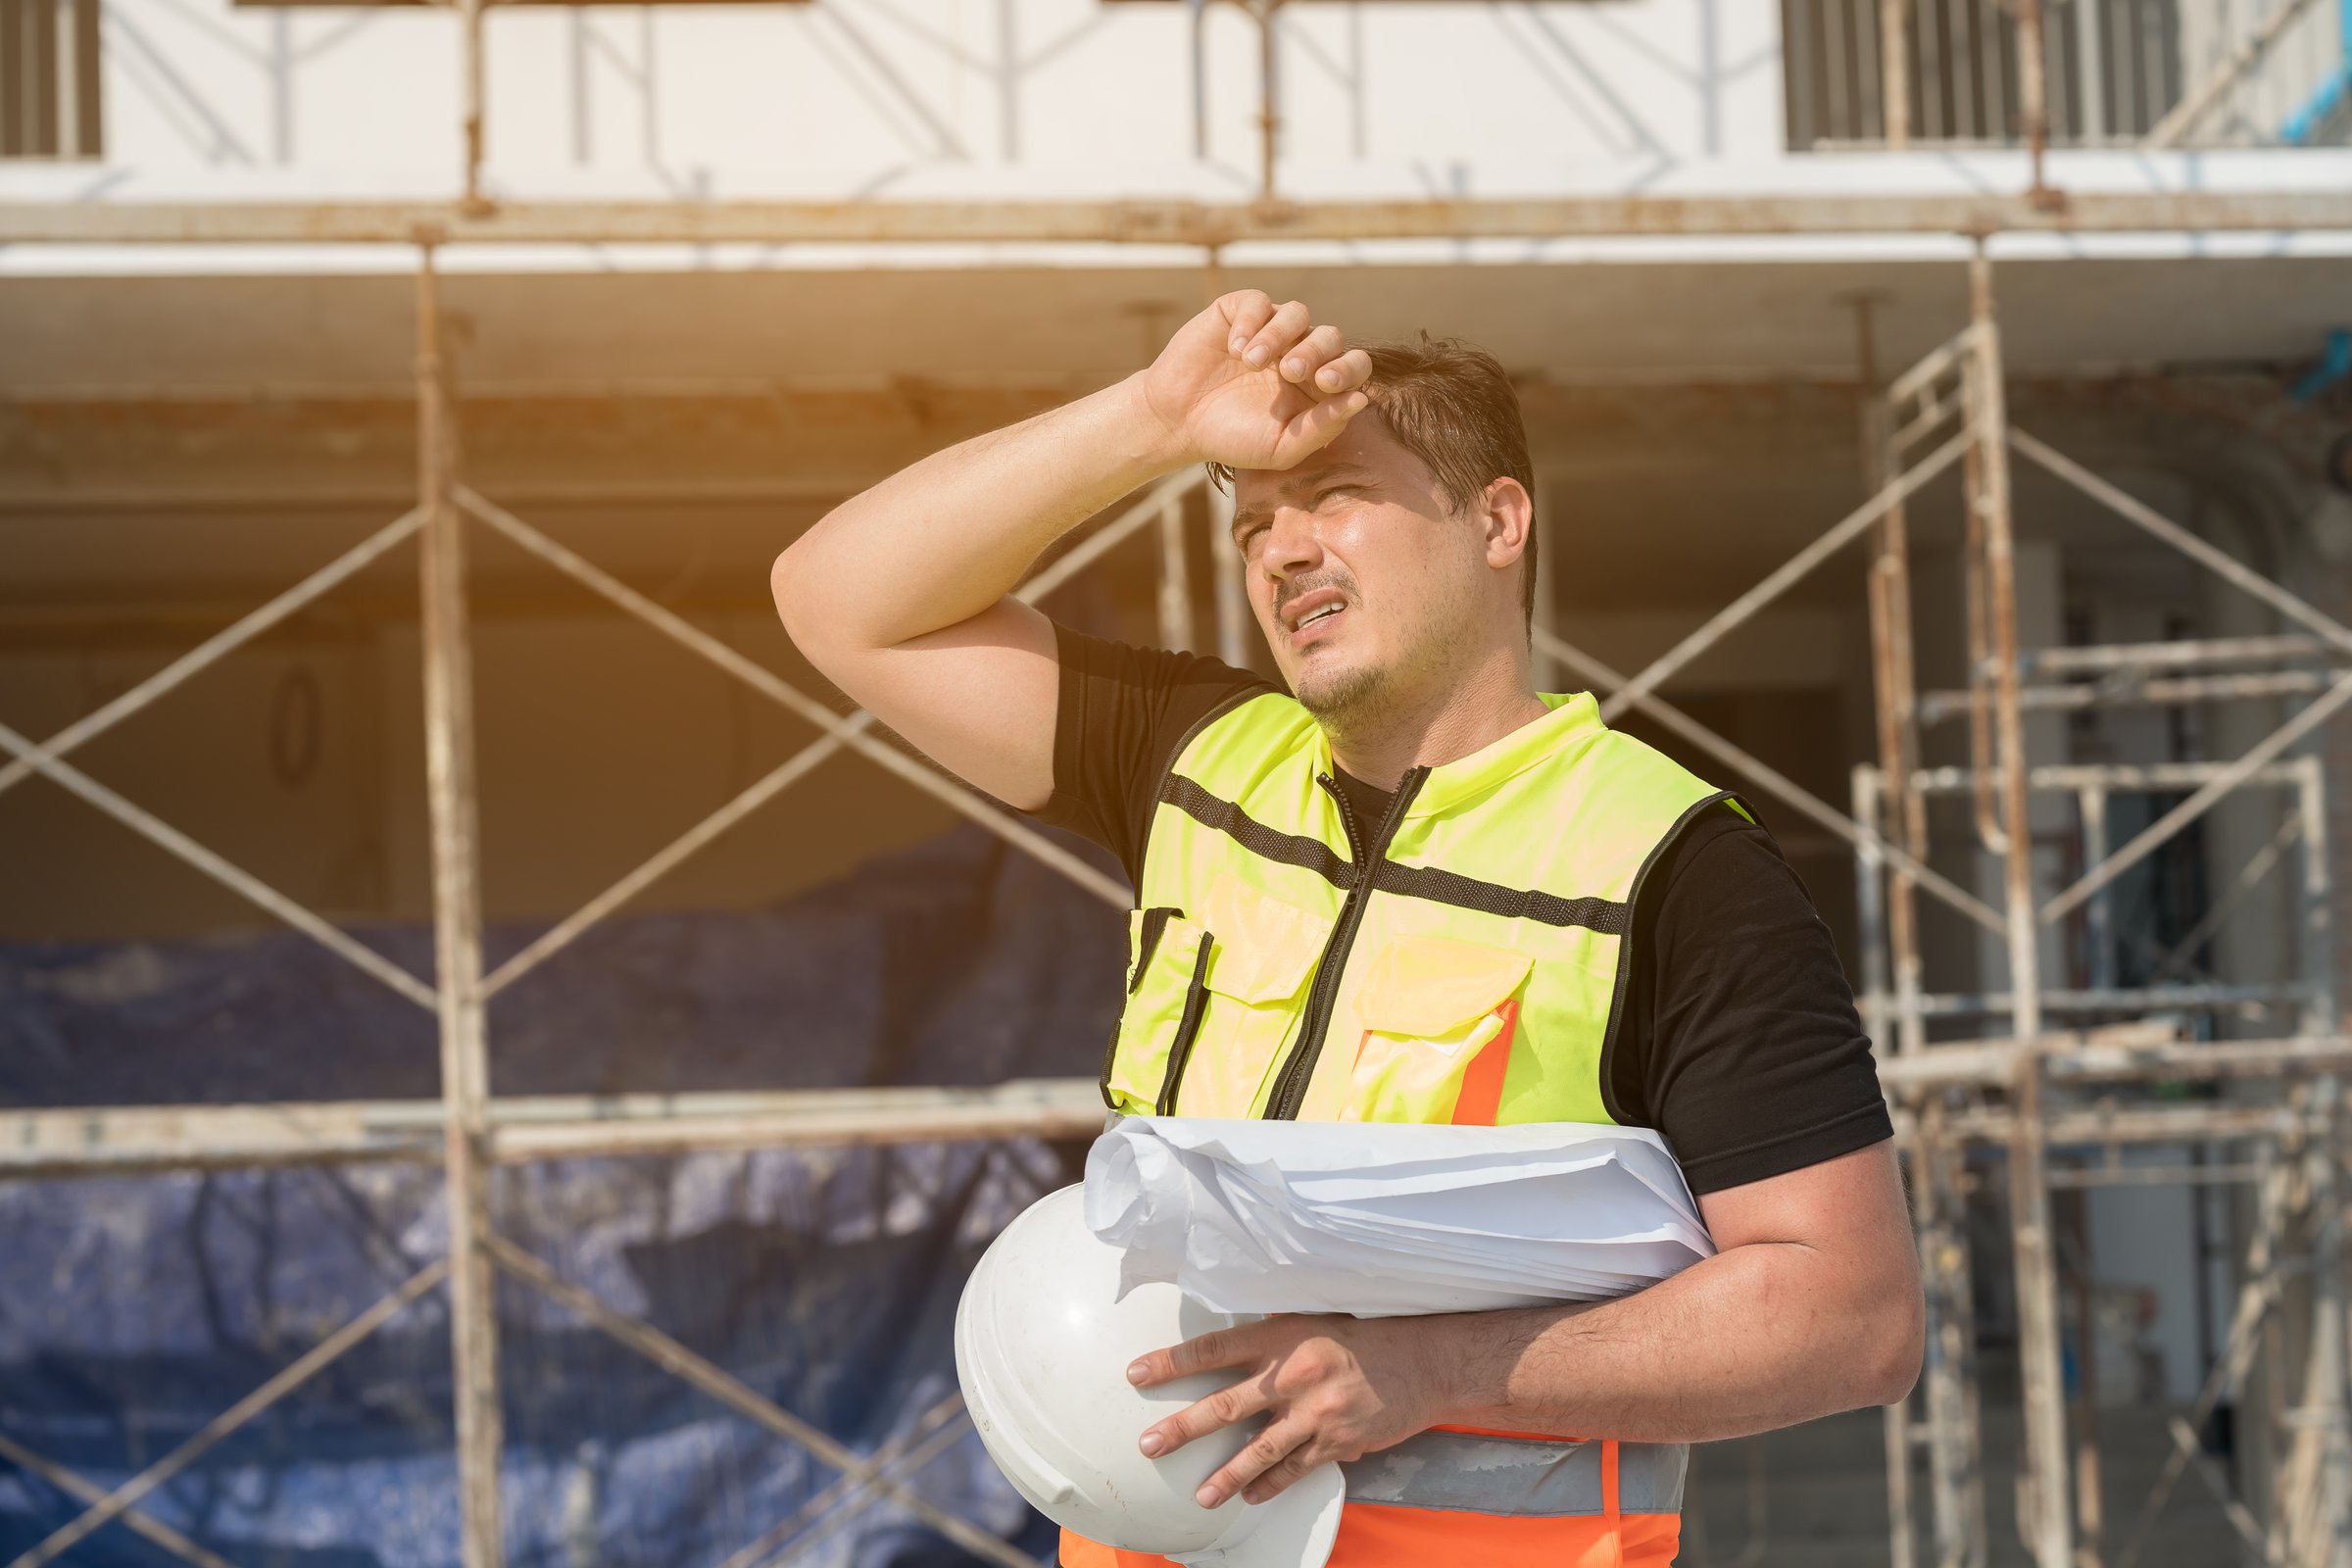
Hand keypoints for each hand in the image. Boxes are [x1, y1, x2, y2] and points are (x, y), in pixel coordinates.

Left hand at [1127, 1313, 1447, 1507]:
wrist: (1425, 1362)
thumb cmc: (1365, 1334)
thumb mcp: (1312, 1319)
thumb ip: (1270, 1337)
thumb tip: (1225, 1350)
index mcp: (1283, 1337)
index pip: (1215, 1348)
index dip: (1173, 1362)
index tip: (1137, 1374)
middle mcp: (1295, 1375)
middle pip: (1227, 1404)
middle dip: (1183, 1427)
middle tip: (1149, 1445)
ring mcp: (1317, 1413)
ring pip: (1260, 1449)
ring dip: (1226, 1475)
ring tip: (1200, 1495)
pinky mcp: (1338, 1442)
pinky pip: (1296, 1469)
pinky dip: (1272, 1484)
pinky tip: (1251, 1497)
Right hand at [1139, 292, 1374, 472]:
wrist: (1177, 422)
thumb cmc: (1231, 438)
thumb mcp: (1281, 447)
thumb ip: (1322, 428)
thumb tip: (1362, 399)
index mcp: (1316, 386)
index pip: (1353, 366)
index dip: (1348, 369)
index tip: (1326, 383)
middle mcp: (1299, 353)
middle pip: (1330, 336)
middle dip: (1315, 352)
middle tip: (1289, 372)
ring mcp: (1270, 330)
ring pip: (1297, 313)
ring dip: (1279, 335)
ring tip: (1251, 362)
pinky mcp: (1238, 313)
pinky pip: (1257, 302)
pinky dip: (1250, 322)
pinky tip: (1234, 349)